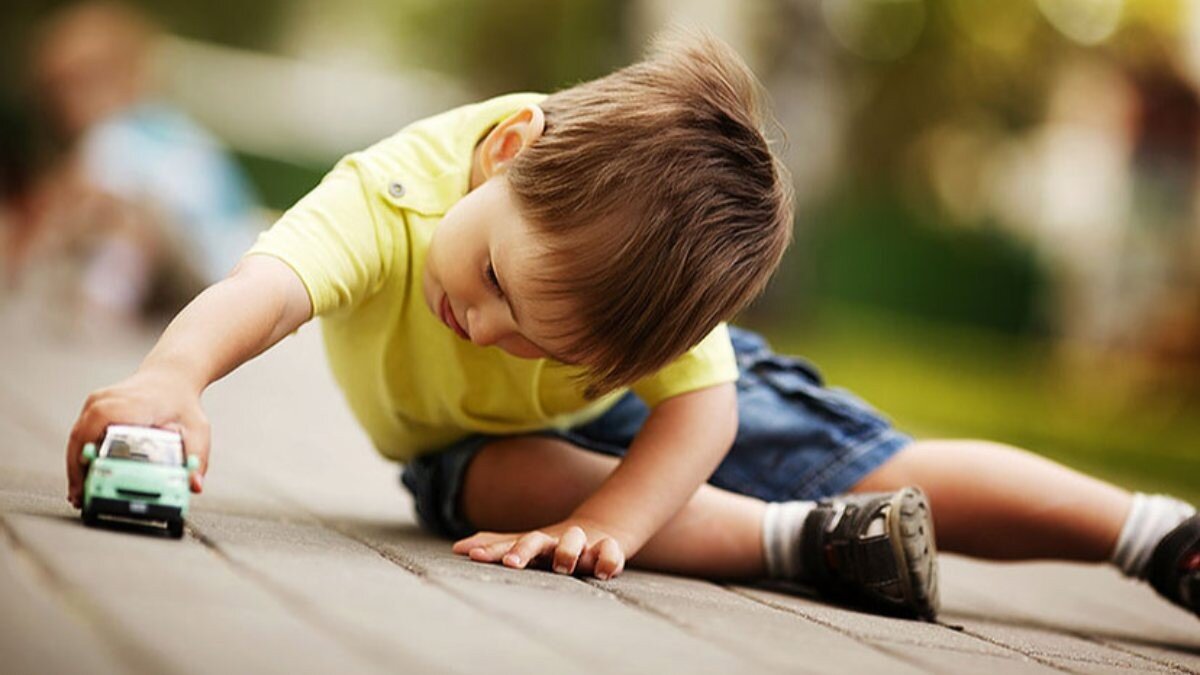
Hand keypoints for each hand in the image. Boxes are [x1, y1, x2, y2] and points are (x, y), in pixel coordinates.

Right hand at [66, 368, 209, 508]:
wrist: (173, 376)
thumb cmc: (182, 401)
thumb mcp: (196, 430)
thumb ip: (197, 458)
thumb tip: (194, 484)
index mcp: (130, 406)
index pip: (98, 434)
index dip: (90, 463)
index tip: (91, 486)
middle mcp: (107, 401)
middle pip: (80, 439)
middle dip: (79, 472)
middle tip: (82, 499)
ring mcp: (97, 402)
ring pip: (77, 437)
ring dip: (76, 466)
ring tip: (80, 493)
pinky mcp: (94, 407)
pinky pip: (80, 433)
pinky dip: (79, 454)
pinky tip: (83, 474)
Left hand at [452, 518, 628, 579]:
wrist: (601, 531)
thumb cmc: (555, 545)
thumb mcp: (527, 544)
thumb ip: (497, 546)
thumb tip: (457, 548)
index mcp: (535, 542)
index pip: (508, 544)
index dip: (492, 551)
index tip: (474, 557)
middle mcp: (555, 541)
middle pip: (537, 540)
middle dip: (524, 550)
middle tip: (512, 564)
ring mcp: (583, 546)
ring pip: (575, 540)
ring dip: (568, 550)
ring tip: (562, 565)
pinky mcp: (608, 552)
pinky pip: (611, 553)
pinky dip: (608, 559)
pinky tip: (602, 572)